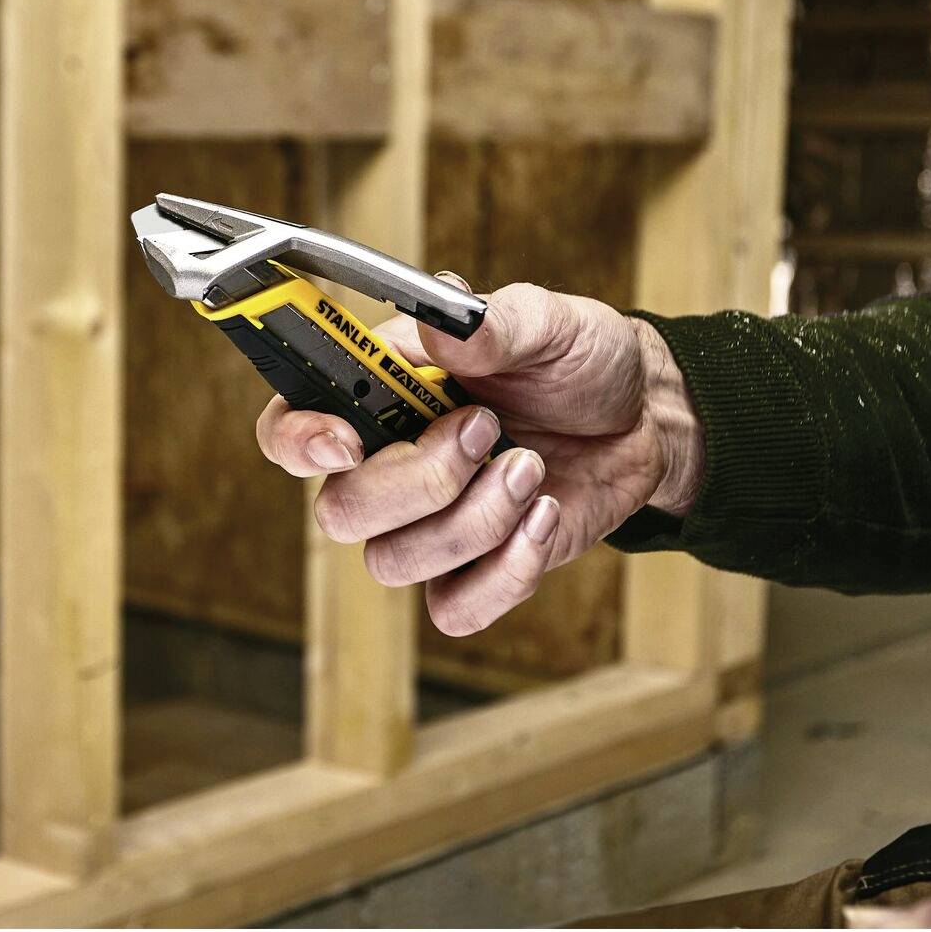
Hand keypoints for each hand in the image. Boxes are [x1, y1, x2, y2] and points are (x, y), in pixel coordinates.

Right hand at [254, 281, 704, 637]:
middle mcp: (385, 462)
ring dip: (476, 519)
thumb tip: (446, 325)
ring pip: (394, 562)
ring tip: (531, 468)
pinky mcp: (470, 572)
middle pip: (340, 510)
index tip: (347, 441)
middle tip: (487, 430)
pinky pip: (453, 610)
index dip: (297, 441)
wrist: (641, 419)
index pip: (289, 428)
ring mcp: (424, 524)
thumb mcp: (547, 321)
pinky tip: (545, 519)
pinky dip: (506, 573)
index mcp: (377, 390)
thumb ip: (493, 323)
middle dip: (421, 480)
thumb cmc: (576, 360)